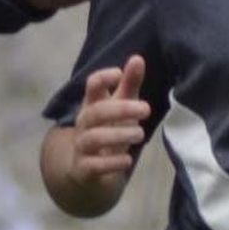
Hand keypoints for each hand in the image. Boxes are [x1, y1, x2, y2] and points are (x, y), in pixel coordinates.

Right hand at [72, 55, 151, 183]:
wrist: (87, 171)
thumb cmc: (108, 131)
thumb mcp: (120, 107)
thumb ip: (129, 85)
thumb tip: (138, 58)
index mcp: (92, 104)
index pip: (91, 86)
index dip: (103, 77)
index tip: (119, 73)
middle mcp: (84, 124)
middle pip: (95, 112)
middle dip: (120, 109)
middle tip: (146, 108)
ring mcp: (82, 147)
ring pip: (94, 138)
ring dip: (118, 135)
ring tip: (140, 133)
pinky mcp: (84, 169)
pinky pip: (94, 165)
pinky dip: (112, 163)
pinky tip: (127, 160)